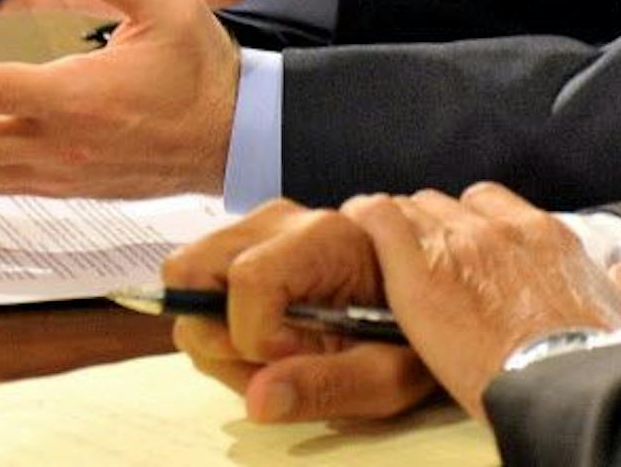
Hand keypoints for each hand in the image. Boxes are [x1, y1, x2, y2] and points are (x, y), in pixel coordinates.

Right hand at [165, 200, 437, 423]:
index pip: (248, 279)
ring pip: (189, 276)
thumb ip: (324, 387)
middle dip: (213, 330)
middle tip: (265, 361)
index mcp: (323, 240)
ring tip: (275, 352)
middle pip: (191, 267)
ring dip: (215, 329)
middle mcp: (282, 221)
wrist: (431, 302)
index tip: (294, 357)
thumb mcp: (387, 377)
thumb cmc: (413, 336)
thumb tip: (258, 399)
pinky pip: (203, 281)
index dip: (257, 337)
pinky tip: (271, 337)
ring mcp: (260, 227)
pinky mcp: (251, 242)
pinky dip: (221, 319)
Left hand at [346, 183, 620, 416]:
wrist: (573, 380)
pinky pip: (379, 217)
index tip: (465, 249)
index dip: (473, 225)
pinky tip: (358, 230)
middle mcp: (501, 229)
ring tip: (384, 253)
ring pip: (413, 208)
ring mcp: (459, 243)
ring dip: (400, 230)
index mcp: (547, 238)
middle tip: (422, 261)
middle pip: (448, 204)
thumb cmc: (603, 360)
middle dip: (434, 228)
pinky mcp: (419, 266)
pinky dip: (366, 220)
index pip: (493, 204)